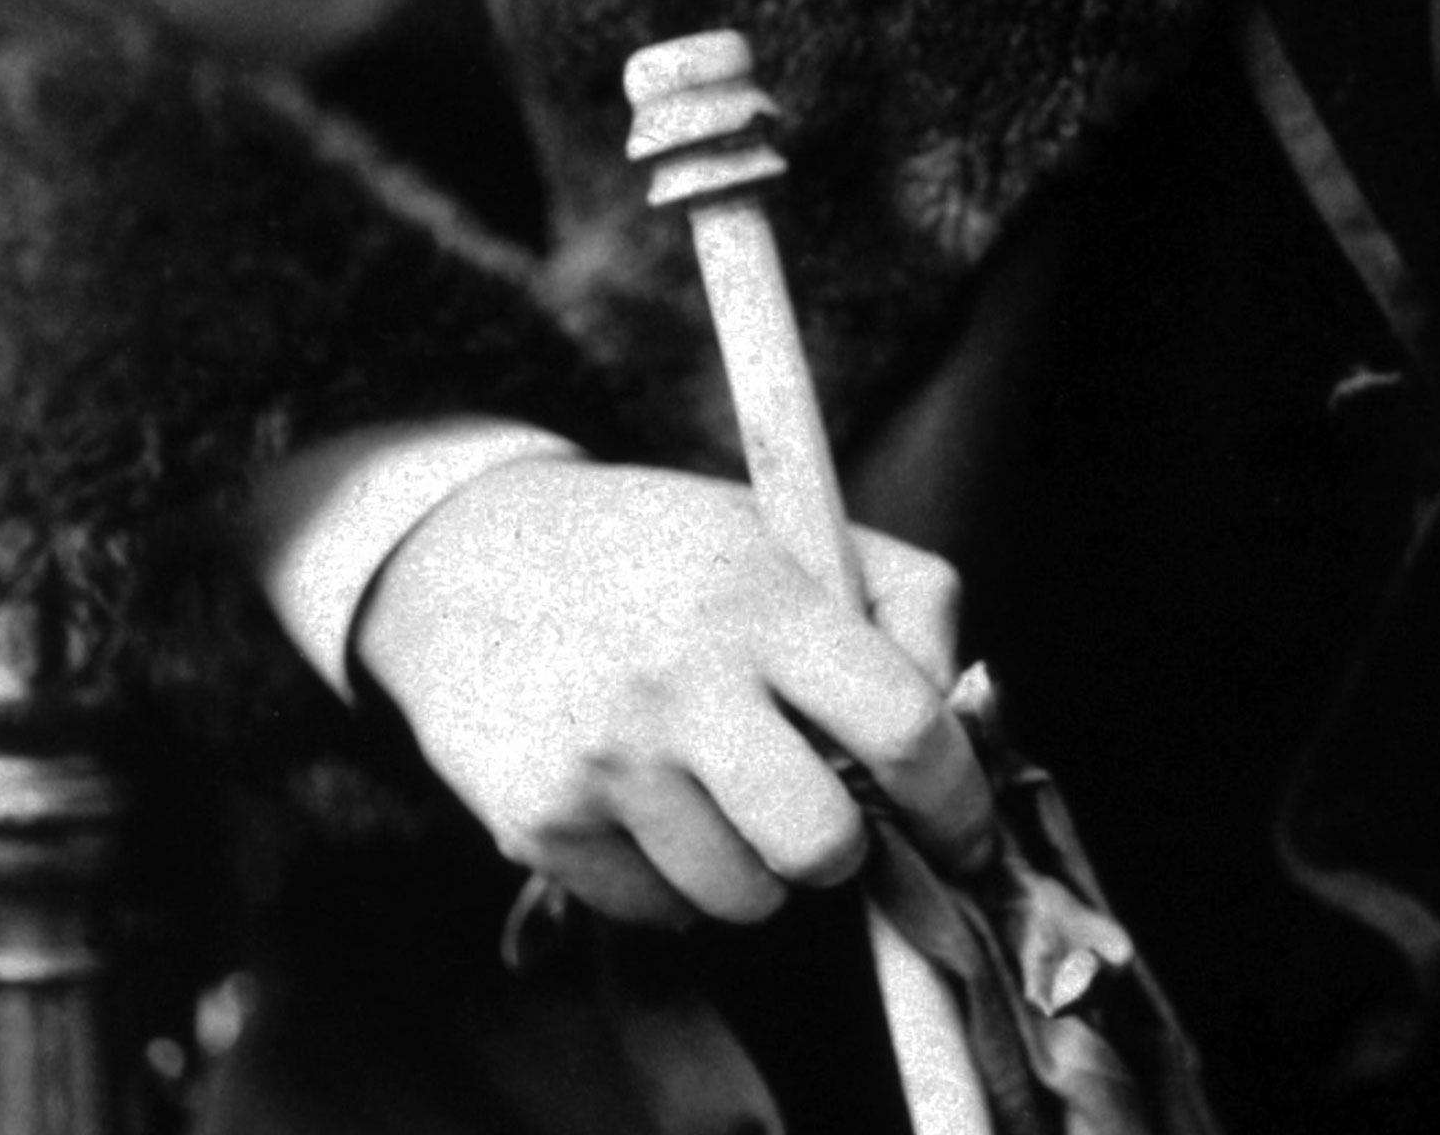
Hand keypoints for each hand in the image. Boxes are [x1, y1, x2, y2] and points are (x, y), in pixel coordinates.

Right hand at [352, 457, 990, 929]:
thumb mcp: (788, 528)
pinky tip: (657, 803)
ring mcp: (605, 761)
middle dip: (847, 846)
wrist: (471, 562)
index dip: (956, 797)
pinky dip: (680, 881)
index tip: (968, 835)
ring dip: (760, 868)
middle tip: (828, 809)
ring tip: (729, 792)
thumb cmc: (665, 550)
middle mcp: (682, 681)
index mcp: (762, 596)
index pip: (901, 723)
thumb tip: (958, 720)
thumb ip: (902, 600)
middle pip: (824, 844)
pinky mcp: (540, 824)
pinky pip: (660, 912)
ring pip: (744, 899)